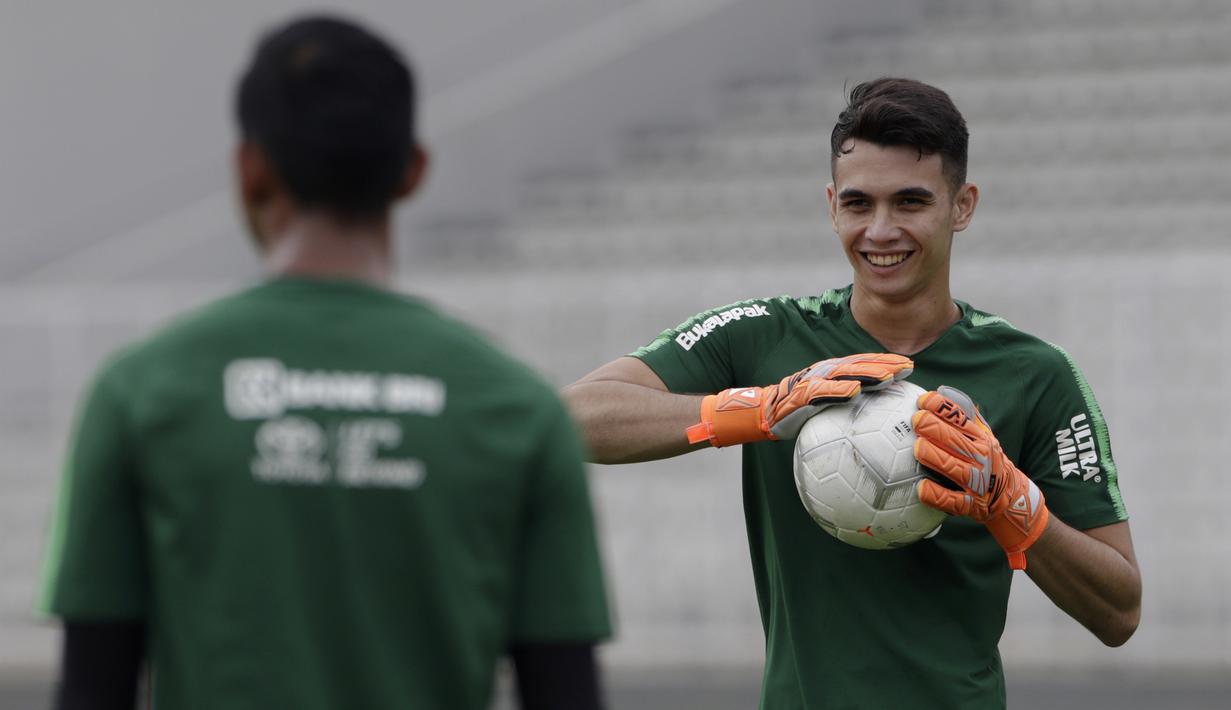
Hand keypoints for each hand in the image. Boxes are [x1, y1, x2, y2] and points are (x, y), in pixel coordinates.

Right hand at [685, 353, 913, 447]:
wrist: (756, 415)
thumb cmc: (788, 416)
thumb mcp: (819, 413)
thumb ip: (840, 414)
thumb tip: (868, 434)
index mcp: (829, 376)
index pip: (861, 366)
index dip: (885, 363)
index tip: (908, 367)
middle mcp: (822, 374)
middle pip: (858, 365)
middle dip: (884, 364)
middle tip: (908, 368)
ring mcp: (810, 382)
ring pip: (844, 374)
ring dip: (867, 373)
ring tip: (889, 376)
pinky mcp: (799, 394)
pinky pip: (822, 391)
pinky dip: (838, 389)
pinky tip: (855, 391)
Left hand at [912, 386, 1049, 569]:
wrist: (1012, 497)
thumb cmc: (988, 460)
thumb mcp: (984, 437)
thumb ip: (967, 417)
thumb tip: (943, 392)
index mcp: (981, 439)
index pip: (961, 419)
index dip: (942, 408)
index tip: (923, 400)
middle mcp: (981, 458)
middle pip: (957, 442)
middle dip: (936, 429)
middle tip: (916, 420)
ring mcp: (977, 483)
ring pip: (955, 469)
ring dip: (936, 458)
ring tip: (918, 447)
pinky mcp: (972, 505)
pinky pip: (953, 501)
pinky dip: (937, 495)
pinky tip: (922, 488)